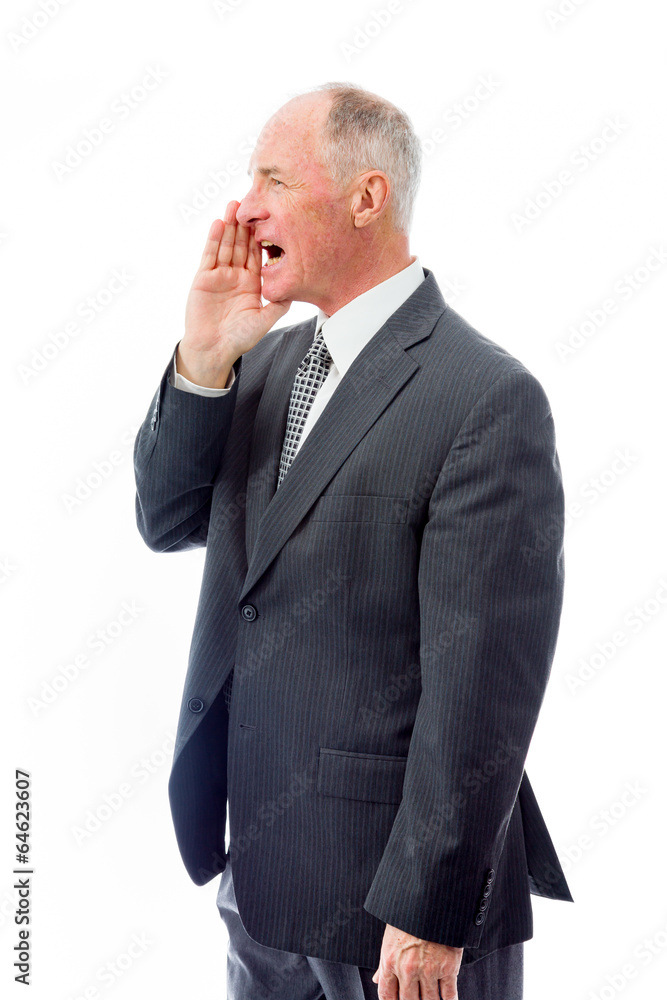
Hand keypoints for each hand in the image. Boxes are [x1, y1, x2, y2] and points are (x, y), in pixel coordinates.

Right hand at [179, 200, 291, 386]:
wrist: (214, 349)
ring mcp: (219, 275)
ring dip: (230, 226)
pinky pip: (210, 255)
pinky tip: (219, 224)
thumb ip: (278, 305)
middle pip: (241, 244)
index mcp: (252, 283)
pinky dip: (215, 240)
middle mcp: (236, 276)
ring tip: (234, 205)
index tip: (269, 218)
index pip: (258, 254)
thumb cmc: (239, 338)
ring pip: (226, 245)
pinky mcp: (204, 278)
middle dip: (245, 224)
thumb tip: (294, 292)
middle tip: (250, 202)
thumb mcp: (264, 320)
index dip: (261, 236)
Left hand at [372, 924, 462, 999]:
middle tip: (415, 999)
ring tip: (430, 999)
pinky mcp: (448, 967)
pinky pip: (449, 994)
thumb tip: (376, 979)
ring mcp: (429, 970)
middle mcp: (408, 970)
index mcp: (390, 961)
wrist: (430, 898)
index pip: (386, 996)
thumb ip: (384, 962)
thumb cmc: (408, 917)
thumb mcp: (390, 938)